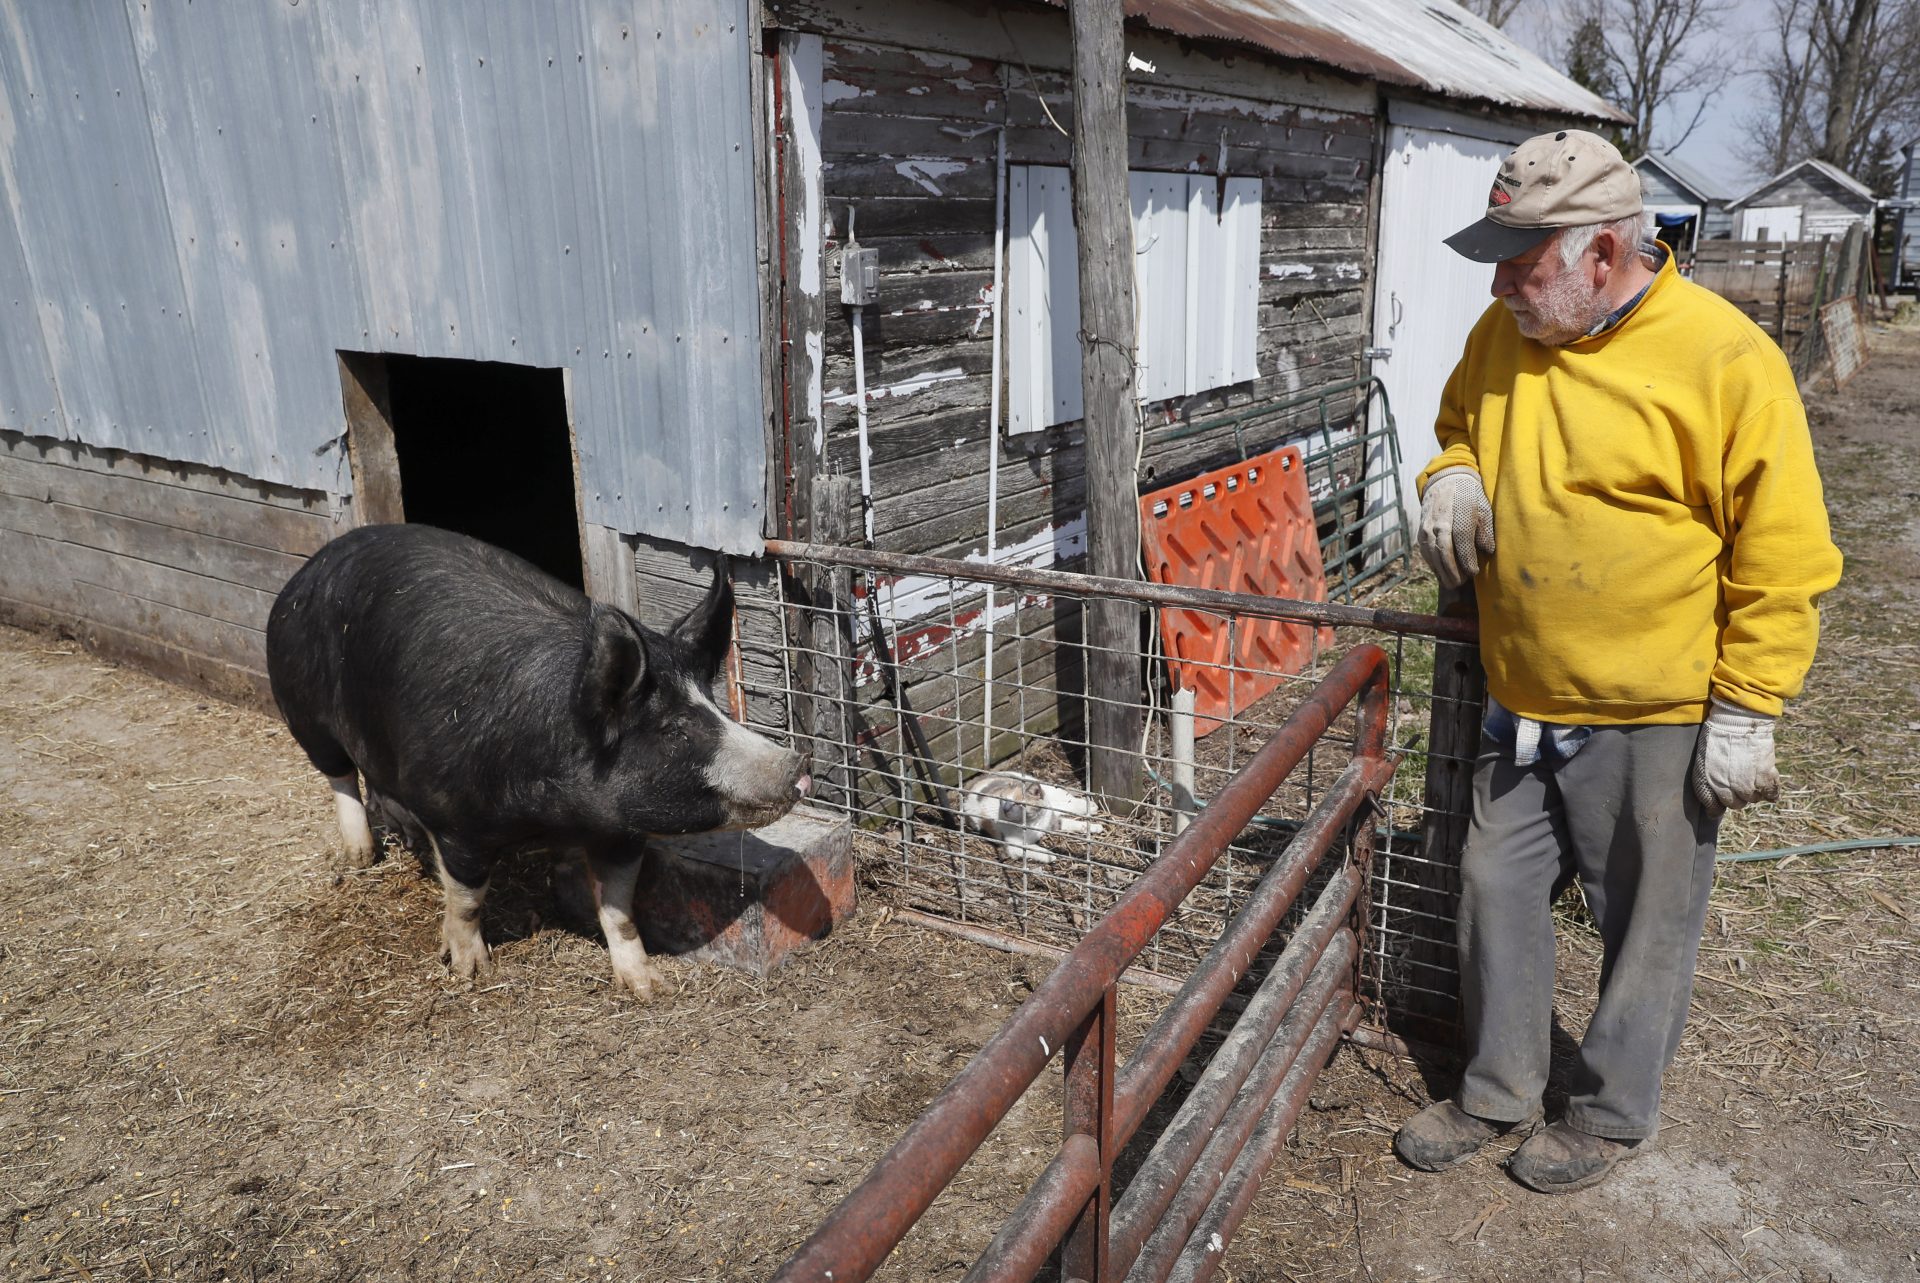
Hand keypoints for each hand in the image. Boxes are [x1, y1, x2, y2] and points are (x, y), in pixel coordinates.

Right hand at [1418, 467, 1495, 588]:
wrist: (1446, 482)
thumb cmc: (1470, 497)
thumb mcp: (1483, 508)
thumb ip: (1485, 530)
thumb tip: (1488, 550)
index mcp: (1459, 513)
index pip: (1462, 541)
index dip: (1467, 559)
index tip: (1474, 572)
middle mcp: (1440, 521)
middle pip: (1444, 550)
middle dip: (1453, 571)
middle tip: (1461, 583)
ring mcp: (1427, 526)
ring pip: (1432, 554)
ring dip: (1442, 571)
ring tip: (1452, 583)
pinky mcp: (1421, 531)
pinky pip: (1426, 551)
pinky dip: (1433, 564)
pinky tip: (1442, 572)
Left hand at [1691, 698, 1779, 812]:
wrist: (1737, 721)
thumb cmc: (1716, 738)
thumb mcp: (1702, 763)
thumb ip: (1706, 788)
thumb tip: (1712, 814)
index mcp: (1712, 783)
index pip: (1718, 806)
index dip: (1720, 801)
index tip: (1724, 793)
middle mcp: (1732, 787)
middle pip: (1738, 804)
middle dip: (1737, 795)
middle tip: (1737, 781)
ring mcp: (1750, 782)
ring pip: (1754, 799)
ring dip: (1753, 792)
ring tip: (1751, 778)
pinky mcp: (1767, 774)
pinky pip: (1772, 792)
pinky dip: (1771, 793)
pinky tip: (1768, 789)